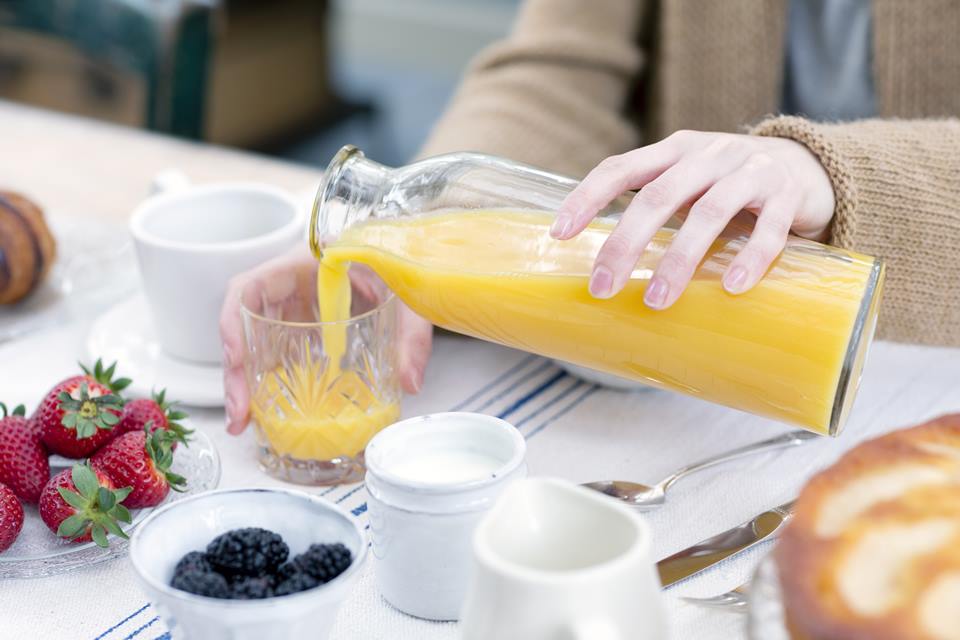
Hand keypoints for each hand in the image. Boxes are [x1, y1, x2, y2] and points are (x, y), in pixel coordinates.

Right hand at [219, 246, 431, 434]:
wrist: (405, 258)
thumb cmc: (399, 261)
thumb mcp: (408, 293)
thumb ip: (412, 333)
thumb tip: (409, 382)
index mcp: (307, 263)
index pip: (252, 284)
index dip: (234, 319)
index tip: (236, 358)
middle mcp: (292, 285)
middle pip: (245, 324)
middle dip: (236, 370)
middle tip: (240, 412)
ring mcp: (297, 308)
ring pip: (257, 342)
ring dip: (248, 382)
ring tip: (244, 422)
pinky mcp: (307, 328)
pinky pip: (280, 353)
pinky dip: (274, 382)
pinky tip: (273, 412)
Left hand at [551, 131, 834, 307]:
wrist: (809, 164)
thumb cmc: (728, 184)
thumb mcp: (687, 181)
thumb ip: (652, 204)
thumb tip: (602, 260)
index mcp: (674, 151)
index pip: (620, 168)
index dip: (586, 197)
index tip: (558, 234)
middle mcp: (709, 154)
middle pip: (658, 197)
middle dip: (625, 245)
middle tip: (602, 288)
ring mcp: (751, 172)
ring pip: (709, 213)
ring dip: (678, 260)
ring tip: (657, 302)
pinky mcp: (789, 195)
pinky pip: (768, 229)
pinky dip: (750, 259)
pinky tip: (732, 288)